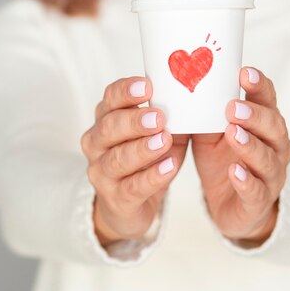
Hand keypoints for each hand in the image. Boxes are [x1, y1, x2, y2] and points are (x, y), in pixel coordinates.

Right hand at [81, 76, 189, 244]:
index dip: (125, 91)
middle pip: (109, 127)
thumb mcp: (155, 131)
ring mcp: (102, 173)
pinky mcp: (115, 199)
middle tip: (159, 117)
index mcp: (106, 118)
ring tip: (164, 140)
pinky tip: (169, 167)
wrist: (129, 204)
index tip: (148, 86)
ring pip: (117, 159)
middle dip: (134, 121)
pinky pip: (132, 187)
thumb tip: (192, 90)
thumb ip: (166, 112)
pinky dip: (152, 177)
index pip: (110, 98)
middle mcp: (97, 143)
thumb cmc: (145, 157)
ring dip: (142, 148)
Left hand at [191, 67, 289, 243]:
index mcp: (264, 123)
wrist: (232, 206)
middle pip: (274, 127)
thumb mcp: (212, 132)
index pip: (267, 99)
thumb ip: (206, 111)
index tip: (244, 72)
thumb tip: (180, 81)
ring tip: (232, 132)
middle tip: (232, 107)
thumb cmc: (223, 159)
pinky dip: (246, 181)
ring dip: (250, 145)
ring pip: (267, 158)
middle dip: (254, 115)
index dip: (259, 85)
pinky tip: (235, 171)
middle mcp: (275, 146)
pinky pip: (256, 191)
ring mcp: (271, 175)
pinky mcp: (259, 202)